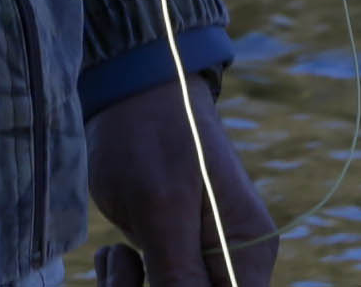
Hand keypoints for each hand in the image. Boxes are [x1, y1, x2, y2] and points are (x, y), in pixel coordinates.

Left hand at [89, 72, 275, 286]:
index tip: (151, 283)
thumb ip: (181, 275)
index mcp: (247, 255)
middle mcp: (234, 265)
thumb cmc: (151, 137)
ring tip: (114, 257)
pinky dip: (125, 285)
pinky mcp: (176, 259)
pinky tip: (113, 254)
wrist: (131, 92)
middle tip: (123, 265)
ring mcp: (204, 262)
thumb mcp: (161, 209)